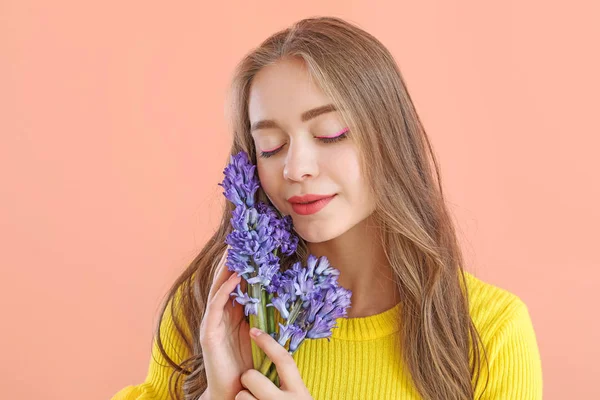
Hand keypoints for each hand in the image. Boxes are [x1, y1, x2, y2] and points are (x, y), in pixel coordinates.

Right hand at [200, 246, 252, 399]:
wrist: (234, 392)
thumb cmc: (247, 366)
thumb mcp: (257, 334)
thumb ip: (261, 316)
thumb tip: (278, 296)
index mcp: (231, 314)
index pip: (234, 284)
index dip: (240, 265)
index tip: (250, 247)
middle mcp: (219, 315)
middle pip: (223, 281)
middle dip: (230, 261)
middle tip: (239, 239)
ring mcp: (211, 323)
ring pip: (217, 289)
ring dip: (226, 269)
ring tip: (235, 251)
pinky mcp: (208, 333)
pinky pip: (216, 306)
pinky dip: (225, 290)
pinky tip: (235, 278)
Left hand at [235, 328, 312, 399]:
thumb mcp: (298, 396)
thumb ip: (289, 381)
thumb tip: (274, 356)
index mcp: (299, 392)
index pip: (284, 360)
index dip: (268, 343)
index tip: (254, 331)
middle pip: (253, 377)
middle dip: (247, 378)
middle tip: (252, 386)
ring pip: (242, 395)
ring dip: (244, 397)